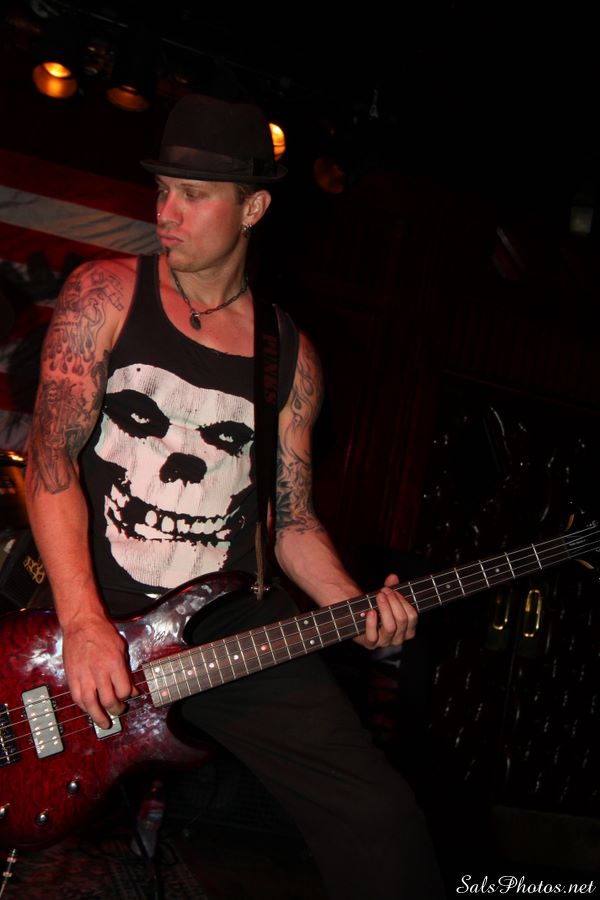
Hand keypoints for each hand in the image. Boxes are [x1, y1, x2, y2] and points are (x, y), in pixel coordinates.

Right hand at [61, 612, 135, 728]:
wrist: (81, 623)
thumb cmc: (102, 632)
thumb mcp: (121, 647)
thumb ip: (125, 669)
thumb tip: (131, 687)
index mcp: (114, 664)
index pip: (124, 690)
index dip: (129, 695)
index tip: (131, 695)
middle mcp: (99, 672)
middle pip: (109, 700)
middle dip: (116, 709)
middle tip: (119, 710)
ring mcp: (83, 675)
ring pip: (91, 704)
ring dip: (98, 716)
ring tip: (104, 723)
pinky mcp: (72, 676)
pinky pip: (77, 697)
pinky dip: (84, 707)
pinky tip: (89, 710)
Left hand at [355, 573, 416, 649]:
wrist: (360, 618)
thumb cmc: (378, 608)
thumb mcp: (387, 598)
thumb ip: (391, 587)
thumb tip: (393, 577)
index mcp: (408, 630)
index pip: (412, 616)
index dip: (403, 601)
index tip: (393, 590)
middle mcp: (399, 639)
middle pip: (402, 619)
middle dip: (393, 602)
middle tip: (384, 591)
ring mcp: (385, 642)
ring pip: (390, 626)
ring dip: (384, 608)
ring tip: (379, 597)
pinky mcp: (370, 643)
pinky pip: (373, 636)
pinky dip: (371, 622)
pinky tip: (371, 611)